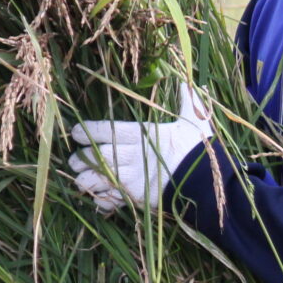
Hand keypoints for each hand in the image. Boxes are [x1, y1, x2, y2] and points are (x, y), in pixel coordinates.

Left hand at [68, 84, 210, 213]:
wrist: (207, 181)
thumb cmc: (198, 149)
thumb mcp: (194, 121)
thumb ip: (186, 102)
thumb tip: (186, 81)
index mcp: (141, 134)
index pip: (105, 130)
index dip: (87, 130)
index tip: (75, 133)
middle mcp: (132, 155)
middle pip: (95, 155)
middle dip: (80, 159)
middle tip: (75, 161)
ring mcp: (132, 178)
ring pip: (96, 179)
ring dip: (85, 180)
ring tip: (82, 180)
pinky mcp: (136, 196)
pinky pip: (110, 200)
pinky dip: (101, 201)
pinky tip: (100, 198)